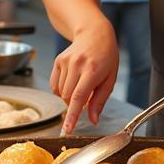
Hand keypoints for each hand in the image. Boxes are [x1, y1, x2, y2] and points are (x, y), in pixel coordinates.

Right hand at [50, 18, 118, 133]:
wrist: (94, 34)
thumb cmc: (106, 57)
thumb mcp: (110, 79)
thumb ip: (100, 101)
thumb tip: (93, 120)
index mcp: (93, 70)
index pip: (79, 97)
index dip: (73, 116)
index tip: (67, 129)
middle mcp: (77, 65)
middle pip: (68, 97)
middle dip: (75, 105)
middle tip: (86, 97)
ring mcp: (65, 62)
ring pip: (60, 93)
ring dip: (69, 96)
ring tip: (80, 84)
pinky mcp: (57, 61)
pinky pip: (54, 85)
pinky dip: (61, 90)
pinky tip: (71, 82)